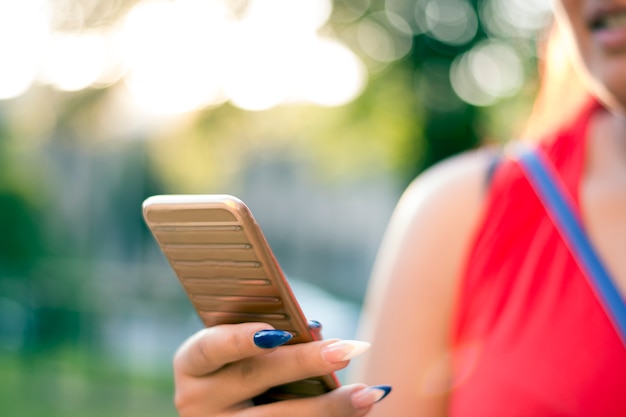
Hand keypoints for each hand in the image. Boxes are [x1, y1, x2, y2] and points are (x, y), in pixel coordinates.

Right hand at [173, 322, 390, 416]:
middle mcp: (197, 400)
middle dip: (304, 363)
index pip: (209, 348)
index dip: (238, 339)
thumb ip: (263, 337)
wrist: (223, 407)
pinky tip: (360, 409)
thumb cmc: (238, 361)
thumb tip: (315, 329)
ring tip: (367, 393)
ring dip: (329, 407)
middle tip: (346, 349)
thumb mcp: (236, 349)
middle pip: (254, 380)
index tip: (274, 333)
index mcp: (192, 365)